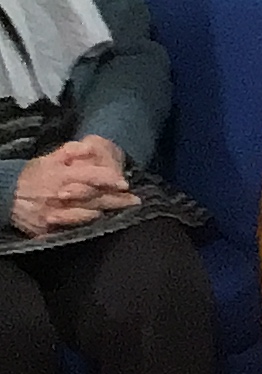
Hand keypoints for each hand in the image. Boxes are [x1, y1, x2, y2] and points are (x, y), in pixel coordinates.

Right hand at [7, 138, 140, 236]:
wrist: (4, 196)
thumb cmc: (30, 175)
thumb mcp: (46, 159)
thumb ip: (69, 153)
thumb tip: (89, 147)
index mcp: (60, 175)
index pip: (89, 176)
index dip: (108, 179)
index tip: (125, 183)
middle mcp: (59, 194)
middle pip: (94, 197)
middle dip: (117, 200)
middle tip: (135, 200)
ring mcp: (54, 212)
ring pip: (86, 212)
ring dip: (106, 211)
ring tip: (124, 209)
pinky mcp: (48, 226)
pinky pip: (71, 225)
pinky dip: (86, 222)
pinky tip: (98, 219)